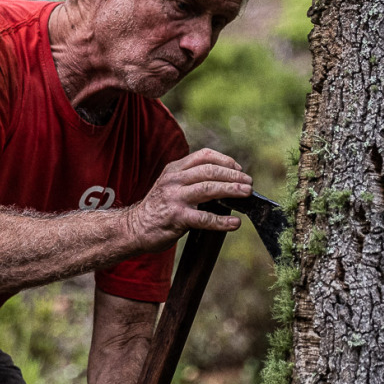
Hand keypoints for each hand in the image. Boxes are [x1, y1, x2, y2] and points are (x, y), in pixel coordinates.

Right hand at [126, 148, 251, 252]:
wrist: (135, 227)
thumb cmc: (158, 208)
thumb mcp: (170, 185)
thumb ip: (191, 179)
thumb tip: (225, 181)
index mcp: (174, 169)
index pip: (204, 156)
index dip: (225, 160)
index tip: (238, 168)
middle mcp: (174, 180)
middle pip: (210, 171)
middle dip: (233, 175)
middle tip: (249, 183)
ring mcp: (175, 198)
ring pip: (209, 189)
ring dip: (232, 190)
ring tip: (247, 194)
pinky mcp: (177, 218)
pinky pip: (204, 218)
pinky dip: (222, 221)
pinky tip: (234, 223)